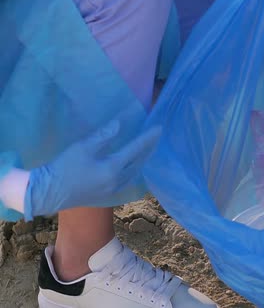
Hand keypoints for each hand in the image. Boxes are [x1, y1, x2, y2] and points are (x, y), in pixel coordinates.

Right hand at [24, 121, 161, 218]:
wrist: (48, 193)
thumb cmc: (63, 168)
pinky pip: (127, 181)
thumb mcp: (82, 147)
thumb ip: (103, 136)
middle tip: (156, 138)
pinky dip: (133, 171)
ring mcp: (112, 190)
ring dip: (142, 161)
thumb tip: (119, 125)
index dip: (148, 138)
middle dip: (148, 149)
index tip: (159, 129)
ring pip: (134, 173)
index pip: (136, 149)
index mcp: (112, 168)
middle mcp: (117, 181)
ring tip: (148, 151)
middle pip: (139, 162)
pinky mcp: (106, 195)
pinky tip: (133, 168)